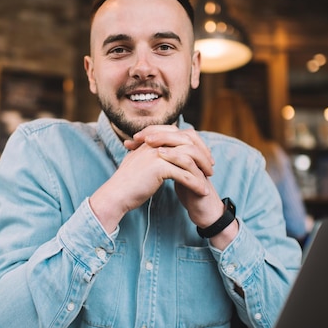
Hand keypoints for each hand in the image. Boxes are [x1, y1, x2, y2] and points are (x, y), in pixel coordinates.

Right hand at [90, 125, 213, 233]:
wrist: (116, 194)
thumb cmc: (128, 181)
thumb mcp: (139, 161)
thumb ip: (151, 152)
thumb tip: (164, 152)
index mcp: (152, 139)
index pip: (180, 133)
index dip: (195, 143)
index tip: (204, 156)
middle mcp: (155, 142)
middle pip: (188, 142)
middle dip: (203, 154)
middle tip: (211, 166)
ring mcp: (157, 153)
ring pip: (189, 158)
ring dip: (202, 169)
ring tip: (209, 179)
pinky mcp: (158, 168)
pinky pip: (184, 174)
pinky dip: (196, 183)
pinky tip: (202, 191)